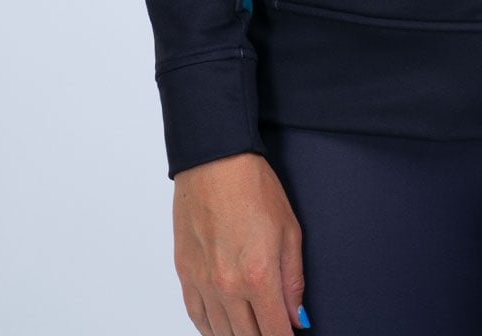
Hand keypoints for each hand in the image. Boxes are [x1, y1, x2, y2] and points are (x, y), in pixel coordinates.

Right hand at [172, 151, 309, 334]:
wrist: (215, 163)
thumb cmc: (254, 188)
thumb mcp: (290, 230)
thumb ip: (293, 279)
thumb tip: (296, 316)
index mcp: (259, 275)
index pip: (273, 332)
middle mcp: (228, 286)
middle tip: (274, 330)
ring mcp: (203, 283)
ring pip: (220, 333)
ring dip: (239, 335)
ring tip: (253, 329)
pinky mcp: (185, 274)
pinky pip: (197, 317)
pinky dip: (212, 329)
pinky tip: (223, 327)